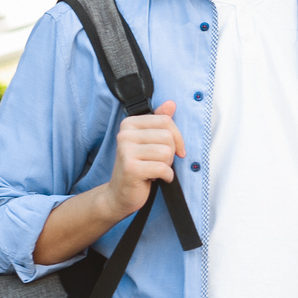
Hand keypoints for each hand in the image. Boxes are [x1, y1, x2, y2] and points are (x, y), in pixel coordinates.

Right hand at [105, 100, 185, 217]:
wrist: (120, 194)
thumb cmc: (139, 166)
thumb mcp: (150, 142)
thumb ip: (159, 122)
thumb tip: (171, 103)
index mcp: (129, 124)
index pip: (166, 121)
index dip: (177, 137)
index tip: (175, 150)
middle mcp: (125, 135)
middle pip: (168, 137)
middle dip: (170, 153)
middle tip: (157, 162)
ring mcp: (125, 151)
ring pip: (167, 153)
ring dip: (166, 165)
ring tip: (153, 169)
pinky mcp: (131, 168)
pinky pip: (163, 168)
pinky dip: (166, 176)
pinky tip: (154, 179)